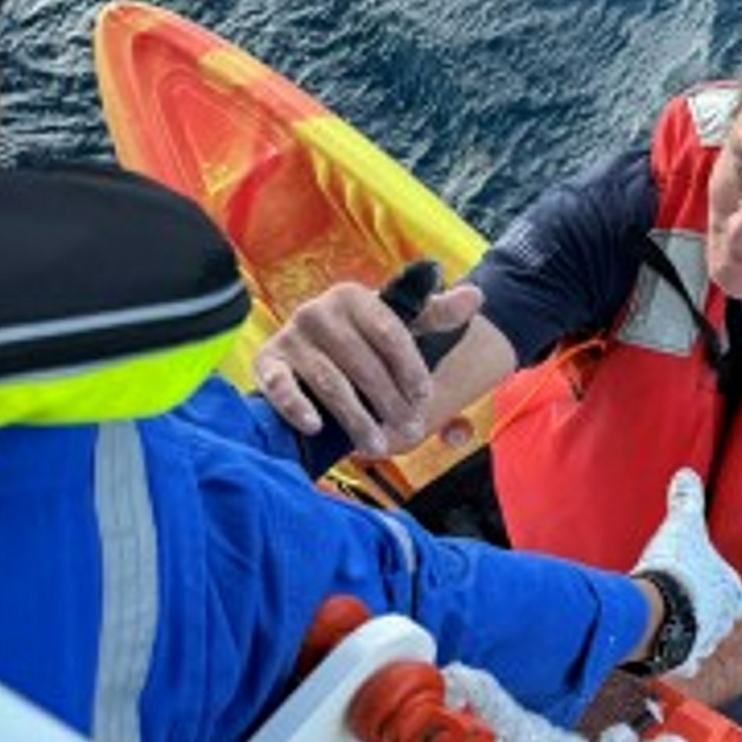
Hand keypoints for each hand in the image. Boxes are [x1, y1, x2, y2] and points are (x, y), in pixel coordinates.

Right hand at [253, 279, 481, 455]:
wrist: (313, 348)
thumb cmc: (367, 340)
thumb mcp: (402, 324)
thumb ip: (437, 315)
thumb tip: (475, 297)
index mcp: (356, 297)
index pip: (390, 333)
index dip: (410, 368)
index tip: (425, 398)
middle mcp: (319, 311)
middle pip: (362, 363)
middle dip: (389, 401)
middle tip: (409, 430)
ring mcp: (291, 337)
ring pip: (330, 383)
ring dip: (356, 417)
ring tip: (377, 444)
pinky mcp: (267, 362)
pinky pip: (280, 386)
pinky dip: (296, 406)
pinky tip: (317, 427)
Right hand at [633, 470, 741, 676]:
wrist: (657, 610)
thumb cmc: (677, 566)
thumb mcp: (682, 524)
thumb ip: (687, 500)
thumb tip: (686, 472)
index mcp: (730, 592)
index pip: (740, 599)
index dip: (730, 595)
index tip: (718, 591)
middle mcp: (724, 621)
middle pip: (723, 623)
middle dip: (709, 616)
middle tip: (689, 607)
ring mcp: (705, 643)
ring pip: (704, 644)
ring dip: (692, 636)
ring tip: (672, 626)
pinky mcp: (683, 662)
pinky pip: (684, 665)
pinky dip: (675, 661)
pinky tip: (662, 653)